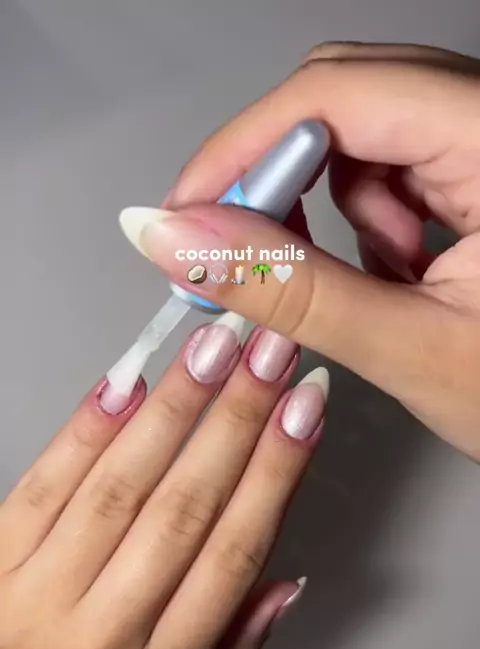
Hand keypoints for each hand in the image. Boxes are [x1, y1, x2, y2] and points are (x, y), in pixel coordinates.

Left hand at [0, 315, 326, 648]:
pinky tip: (128, 381)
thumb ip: (232, 644)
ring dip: (174, 410)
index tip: (305, 410)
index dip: (274, 476)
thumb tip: (289, 579)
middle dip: (236, 422)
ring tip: (214, 347)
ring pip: (120, 489)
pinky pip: (44, 486)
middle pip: (183, 511)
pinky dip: (89, 431)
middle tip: (271, 353)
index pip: (231, 557)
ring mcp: (38, 595)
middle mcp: (101, 636)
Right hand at [119, 43, 479, 459]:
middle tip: (250, 253)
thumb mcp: (411, 349)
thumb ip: (291, 293)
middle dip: (286, 180)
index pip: (341, 94)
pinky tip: (404, 274)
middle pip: (350, 96)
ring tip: (380, 285)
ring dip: (341, 209)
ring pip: (369, 132)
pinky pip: (399, 164)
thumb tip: (180, 240)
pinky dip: (374, 221)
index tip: (189, 214)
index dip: (246, 148)